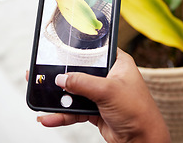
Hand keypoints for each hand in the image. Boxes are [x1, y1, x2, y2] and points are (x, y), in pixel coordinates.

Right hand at [34, 49, 170, 142]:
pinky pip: (75, 109)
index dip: (78, 50)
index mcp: (118, 63)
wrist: (141, 139)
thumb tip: (61, 78)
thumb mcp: (108, 91)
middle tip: (43, 75)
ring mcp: (102, 94)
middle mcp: (109, 76)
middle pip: (81, 72)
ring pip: (75, 92)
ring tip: (41, 101)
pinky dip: (63, 114)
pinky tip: (50, 117)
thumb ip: (83, 82)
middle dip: (62, 77)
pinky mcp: (96, 109)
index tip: (59, 50)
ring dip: (59, 99)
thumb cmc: (137, 110)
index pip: (95, 51)